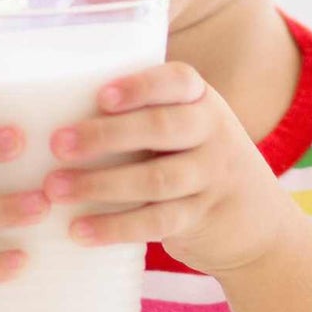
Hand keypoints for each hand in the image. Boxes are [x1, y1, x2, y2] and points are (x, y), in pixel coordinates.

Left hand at [42, 63, 299, 275]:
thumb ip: (143, 114)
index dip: (141, 86)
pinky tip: (79, 230)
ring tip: (54, 189)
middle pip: (161, 129)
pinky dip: (116, 227)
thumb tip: (54, 102)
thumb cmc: (195, 160)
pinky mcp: (202, 218)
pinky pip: (157, 222)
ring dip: (100, 184)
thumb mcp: (187, 128)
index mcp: (201, 100)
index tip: (102, 96)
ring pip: (156, 179)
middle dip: (106, 135)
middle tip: (57, 144)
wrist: (258, 223)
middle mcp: (212, 133)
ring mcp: (211, 177)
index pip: (178, 81)